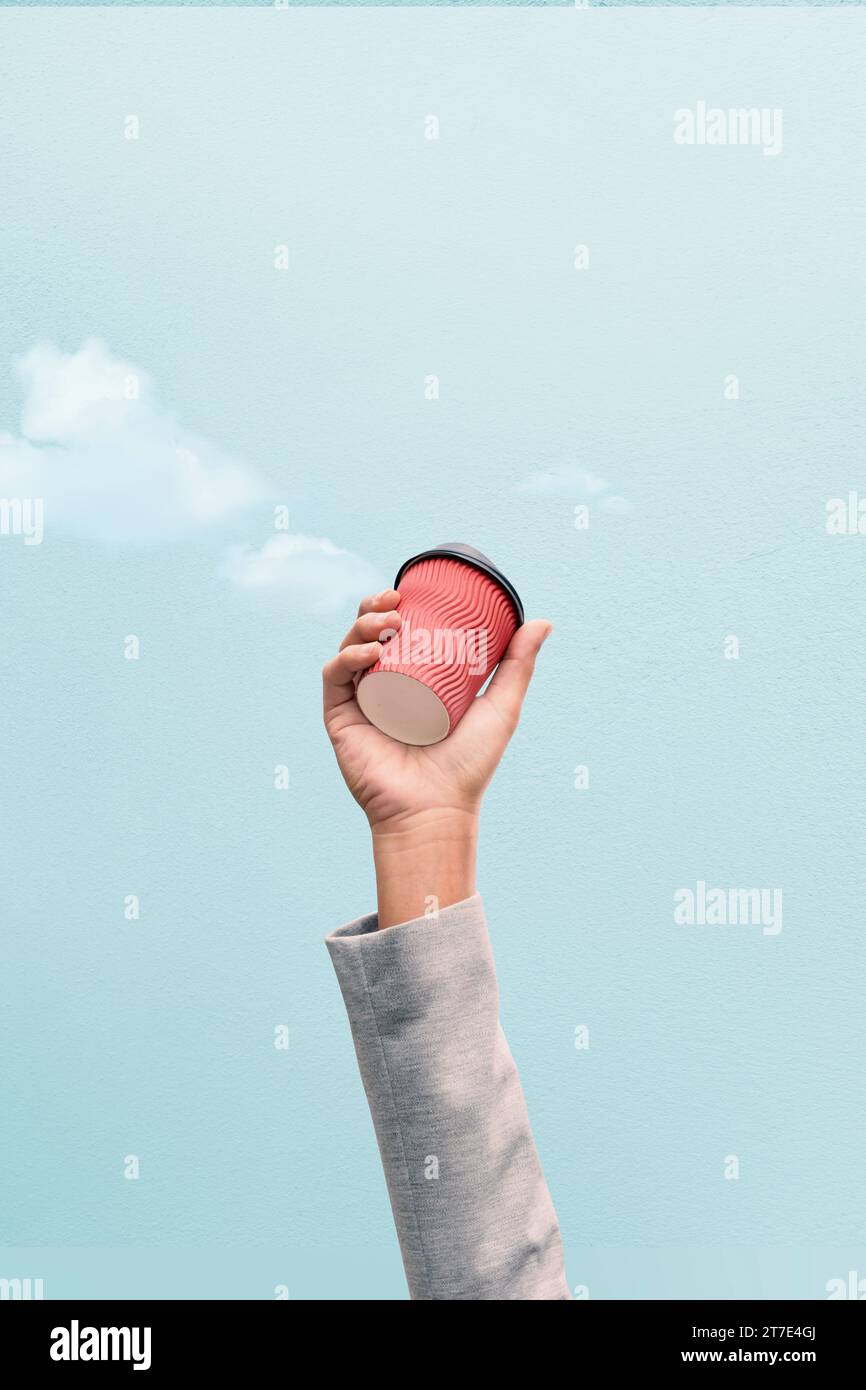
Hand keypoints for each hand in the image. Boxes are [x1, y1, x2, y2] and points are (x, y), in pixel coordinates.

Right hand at [323, 587, 551, 926]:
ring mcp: (359, 703)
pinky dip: (345, 659)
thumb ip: (518, 666)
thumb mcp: (501, 708)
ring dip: (360, 627)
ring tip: (387, 621)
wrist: (435, 809)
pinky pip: (334, 679)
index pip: (396, 633)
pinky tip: (367, 652)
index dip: (395, 606)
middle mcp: (382, 689)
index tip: (408, 590)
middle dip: (373, 609)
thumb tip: (541, 621)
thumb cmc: (468, 766)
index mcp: (411, 682)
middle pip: (367, 635)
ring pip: (348, 650)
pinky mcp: (340, 720)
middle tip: (395, 601)